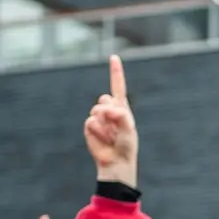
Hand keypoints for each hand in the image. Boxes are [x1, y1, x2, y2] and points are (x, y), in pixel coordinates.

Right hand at [85, 56, 138, 187]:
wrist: (116, 161)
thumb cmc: (126, 145)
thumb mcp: (129, 128)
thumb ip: (120, 114)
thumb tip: (105, 108)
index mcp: (121, 107)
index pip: (117, 86)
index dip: (115, 71)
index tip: (114, 57)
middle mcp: (109, 109)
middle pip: (104, 98)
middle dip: (110, 111)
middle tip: (116, 127)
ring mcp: (98, 117)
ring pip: (97, 110)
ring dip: (105, 124)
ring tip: (111, 136)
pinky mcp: (89, 126)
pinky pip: (90, 122)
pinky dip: (98, 131)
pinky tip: (103, 139)